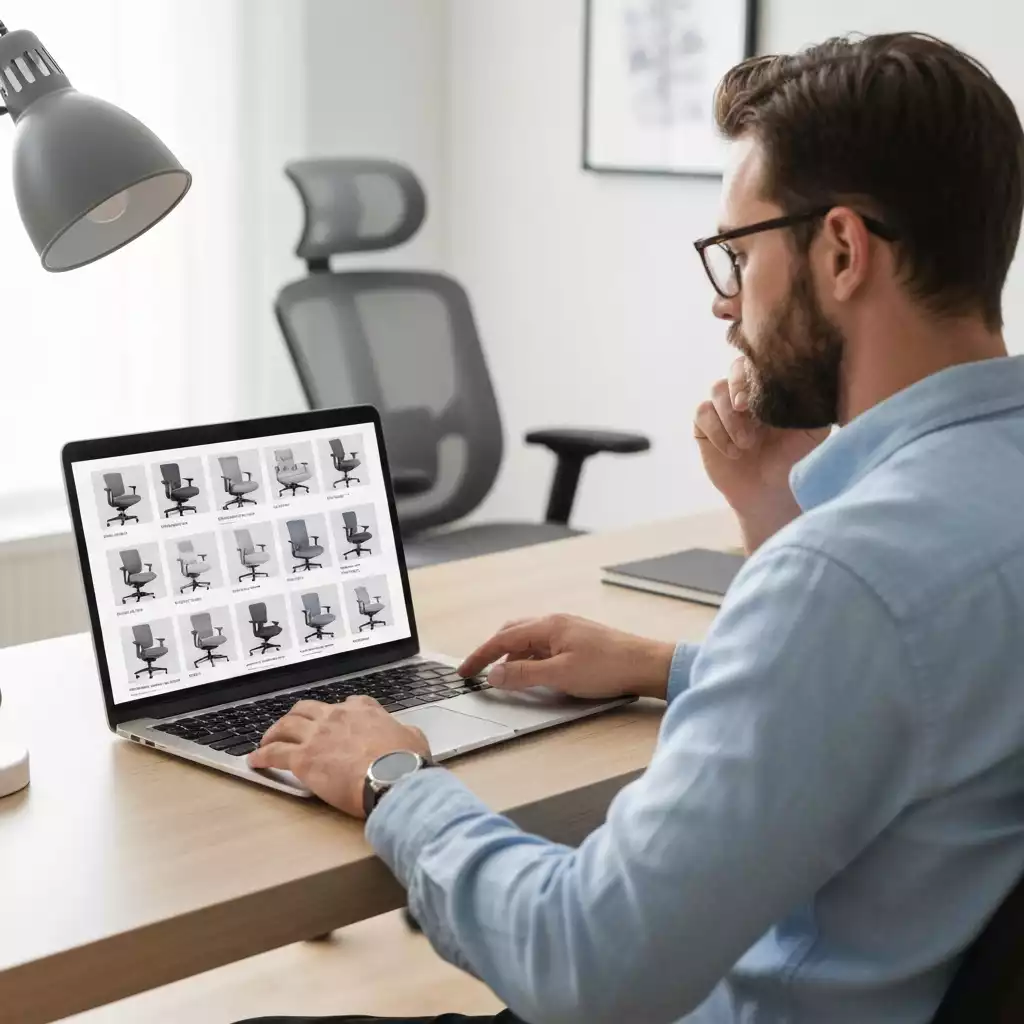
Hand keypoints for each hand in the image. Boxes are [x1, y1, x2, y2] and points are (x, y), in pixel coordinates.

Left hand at [248, 697, 429, 816]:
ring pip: (286, 725)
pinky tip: (255, 760)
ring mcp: (317, 735)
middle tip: (291, 727)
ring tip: (267, 740)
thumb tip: (406, 734)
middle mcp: (337, 716)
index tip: (335, 720)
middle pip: (307, 709)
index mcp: (364, 711)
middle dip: (298, 717)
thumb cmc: (406, 761)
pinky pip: (275, 752)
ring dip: (274, 731)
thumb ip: (404, 731)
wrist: (392, 778)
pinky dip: (262, 755)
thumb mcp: (414, 737)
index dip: (338, 712)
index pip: (347, 703)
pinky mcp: (303, 758)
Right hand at [459, 614, 674, 700]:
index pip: (502, 638)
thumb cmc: (609, 667)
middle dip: (492, 652)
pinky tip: (534, 675)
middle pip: (512, 633)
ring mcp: (568, 630)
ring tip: (504, 678)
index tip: (464, 671)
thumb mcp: (560, 675)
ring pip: (529, 641)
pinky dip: (530, 659)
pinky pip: (544, 647)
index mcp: (547, 626)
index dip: (480, 656)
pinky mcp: (579, 641)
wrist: (647, 664)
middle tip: (478, 671)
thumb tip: (494, 675)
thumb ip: (523, 675)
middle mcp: (555, 623)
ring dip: (512, 657)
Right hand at [694, 356, 828, 550]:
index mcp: (772, 389)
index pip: (760, 363)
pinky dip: (716, 431)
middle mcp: (747, 394)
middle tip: (744, 409)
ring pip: (716, 391)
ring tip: (746, 444)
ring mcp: (724, 409)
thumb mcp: (812, 431)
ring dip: (730, 418)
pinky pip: (702, 414)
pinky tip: (732, 451)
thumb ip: (811, 404)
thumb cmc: (793, 460)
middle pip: (734, 370)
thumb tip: (810, 378)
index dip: (755, 372)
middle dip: (737, 386)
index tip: (758, 395)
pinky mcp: (706, 426)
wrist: (770, 493)